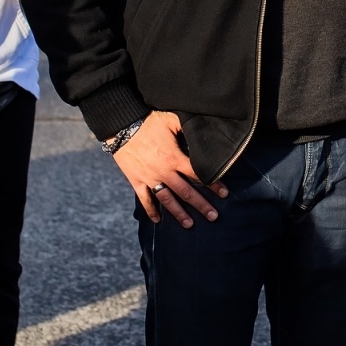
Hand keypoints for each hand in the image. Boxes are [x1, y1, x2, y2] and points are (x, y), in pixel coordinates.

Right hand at [113, 111, 227, 227]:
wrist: (121, 126)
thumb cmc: (148, 121)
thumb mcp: (171, 120)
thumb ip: (187, 128)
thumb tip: (204, 130)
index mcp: (174, 158)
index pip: (198, 175)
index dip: (213, 184)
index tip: (224, 194)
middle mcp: (164, 172)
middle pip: (186, 192)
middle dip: (201, 205)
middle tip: (213, 216)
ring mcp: (149, 179)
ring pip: (167, 200)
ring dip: (179, 213)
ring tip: (190, 225)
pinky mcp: (136, 181)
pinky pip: (144, 199)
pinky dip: (151, 211)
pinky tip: (157, 221)